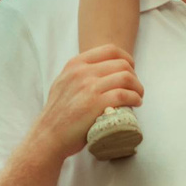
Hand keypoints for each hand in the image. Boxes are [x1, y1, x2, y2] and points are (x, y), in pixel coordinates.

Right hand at [33, 45, 144, 162]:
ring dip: (138, 87)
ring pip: (126, 78)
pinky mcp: (96, 104)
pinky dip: (135, 98)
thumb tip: (99, 70)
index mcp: (75, 64)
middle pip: (122, 64)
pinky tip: (136, 103)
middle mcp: (82, 72)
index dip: (127, 58)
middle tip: (135, 88)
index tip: (131, 70)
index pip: (110, 49)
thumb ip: (77, 74)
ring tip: (138, 96)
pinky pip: (125, 95)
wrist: (48, 135)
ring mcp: (89, 88)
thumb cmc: (58, 113)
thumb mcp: (63, 83)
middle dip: (134, 76)